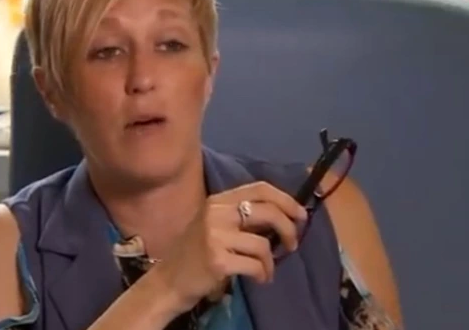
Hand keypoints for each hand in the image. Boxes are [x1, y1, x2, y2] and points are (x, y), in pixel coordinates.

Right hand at [152, 181, 307, 313]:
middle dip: (288, 228)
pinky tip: (259, 279)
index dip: (286, 199)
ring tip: (266, 270)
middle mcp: (216, 212)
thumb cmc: (195, 253)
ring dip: (271, 261)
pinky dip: (263, 274)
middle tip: (292, 244)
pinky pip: (255, 265)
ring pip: (263, 244)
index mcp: (218, 200)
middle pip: (268, 211)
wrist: (168, 281)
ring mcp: (215, 236)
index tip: (300, 215)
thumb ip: (243, 217)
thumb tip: (283, 217)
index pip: (260, 188)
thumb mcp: (216, 225)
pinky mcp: (217, 260)